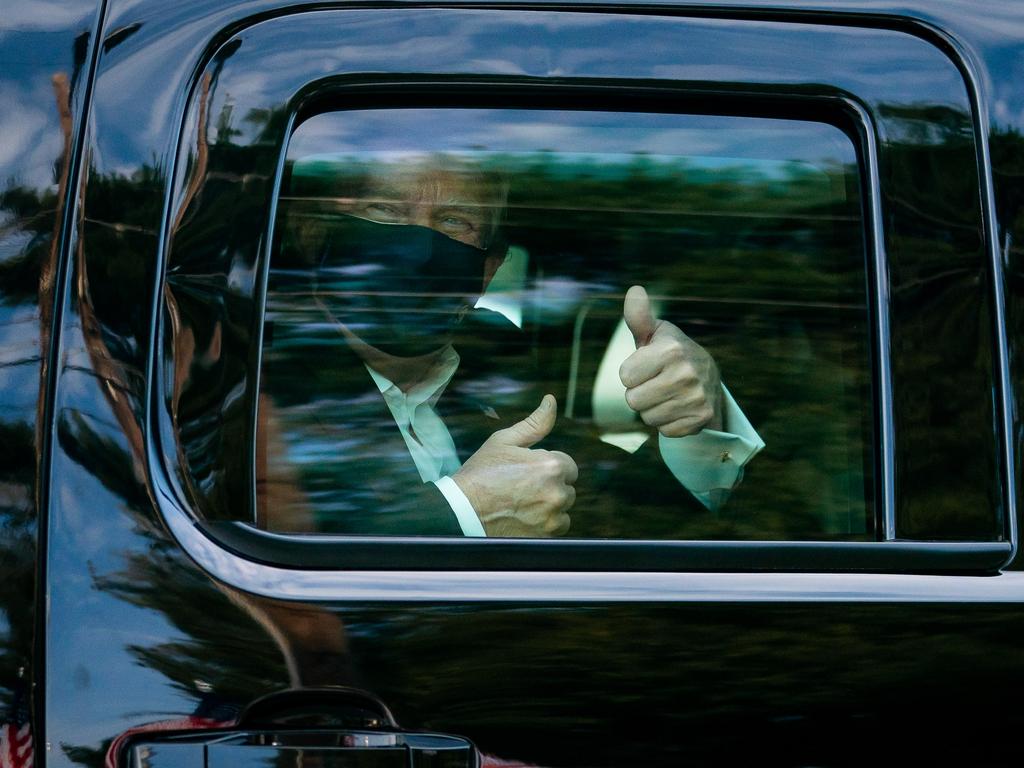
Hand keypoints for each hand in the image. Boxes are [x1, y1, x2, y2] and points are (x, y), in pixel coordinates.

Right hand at [453, 394, 576, 536]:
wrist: (461, 511)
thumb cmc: (481, 474)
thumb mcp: (504, 441)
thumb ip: (535, 423)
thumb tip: (551, 401)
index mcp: (552, 466)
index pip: (567, 466)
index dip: (546, 467)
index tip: (526, 472)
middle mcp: (557, 492)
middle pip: (566, 488)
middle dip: (549, 486)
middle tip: (520, 488)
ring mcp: (552, 517)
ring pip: (563, 509)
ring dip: (549, 506)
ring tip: (521, 503)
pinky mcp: (545, 536)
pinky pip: (557, 528)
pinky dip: (545, 524)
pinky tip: (523, 517)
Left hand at [619, 285, 722, 436]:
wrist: (708, 377)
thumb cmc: (671, 353)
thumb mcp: (655, 333)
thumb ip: (639, 316)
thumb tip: (634, 290)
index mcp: (671, 350)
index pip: (625, 376)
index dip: (632, 373)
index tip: (647, 366)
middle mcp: (686, 374)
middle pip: (633, 400)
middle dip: (640, 393)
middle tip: (657, 382)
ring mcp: (696, 399)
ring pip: (648, 417)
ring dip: (653, 409)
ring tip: (668, 394)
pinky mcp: (700, 419)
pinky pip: (664, 431)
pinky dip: (668, 422)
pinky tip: (678, 407)